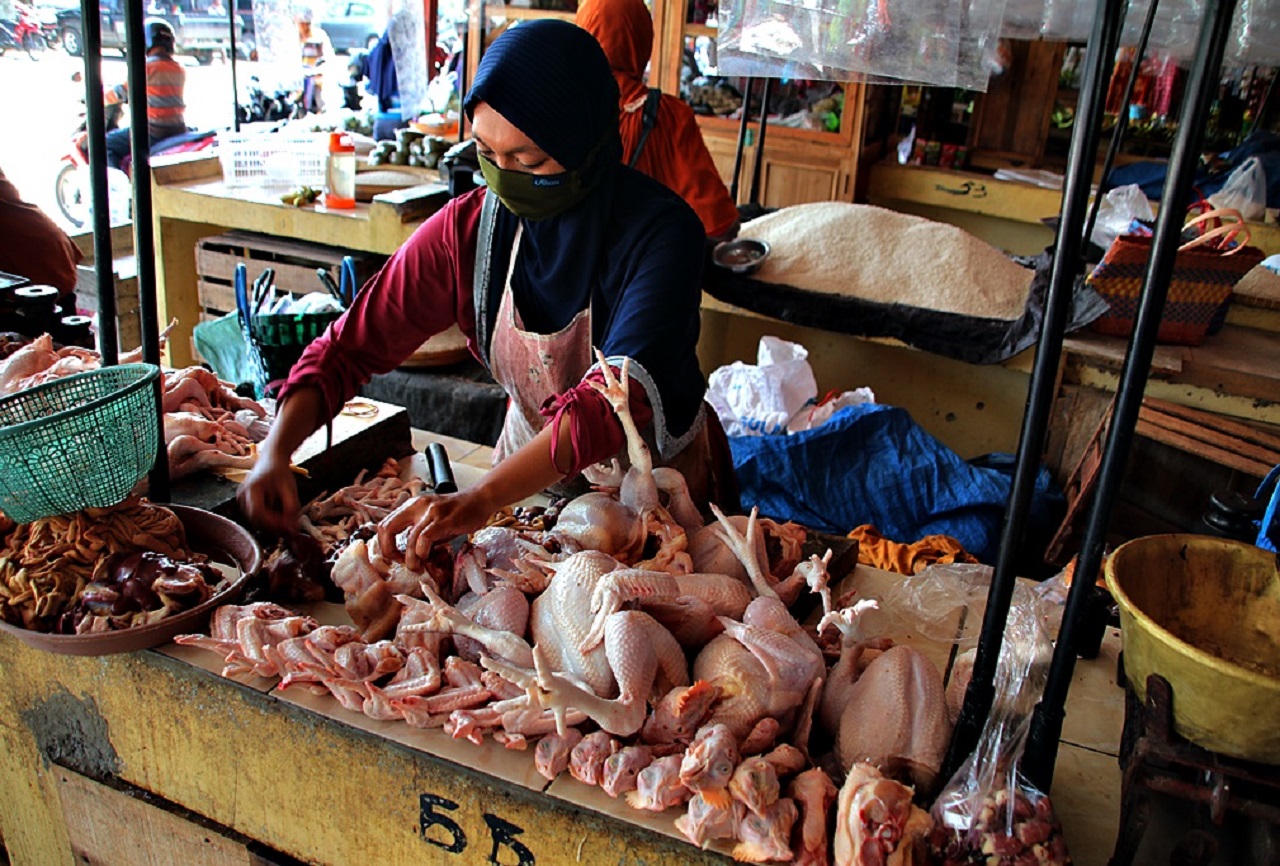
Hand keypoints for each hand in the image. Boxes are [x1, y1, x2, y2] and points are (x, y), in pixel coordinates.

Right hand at [236, 451, 299, 535]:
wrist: (272, 458)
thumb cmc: (280, 471)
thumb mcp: (290, 489)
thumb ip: (292, 509)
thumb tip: (292, 529)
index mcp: (252, 488)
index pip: (257, 512)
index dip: (272, 523)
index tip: (287, 525)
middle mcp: (243, 495)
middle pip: (254, 519)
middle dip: (273, 526)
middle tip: (289, 527)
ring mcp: (242, 499)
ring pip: (255, 520)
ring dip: (271, 524)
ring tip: (286, 519)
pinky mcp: (245, 502)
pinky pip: (255, 516)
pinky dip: (268, 519)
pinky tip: (279, 515)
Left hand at [377, 488, 494, 570]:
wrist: (480, 499)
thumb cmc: (457, 513)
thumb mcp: (433, 521)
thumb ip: (419, 535)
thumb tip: (410, 557)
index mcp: (411, 506)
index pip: (384, 525)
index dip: (384, 545)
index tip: (396, 557)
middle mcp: (417, 505)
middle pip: (387, 529)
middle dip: (388, 551)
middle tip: (399, 562)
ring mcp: (431, 511)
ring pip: (409, 539)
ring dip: (410, 559)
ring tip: (417, 567)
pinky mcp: (445, 519)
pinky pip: (425, 538)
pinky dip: (422, 552)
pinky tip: (428, 557)